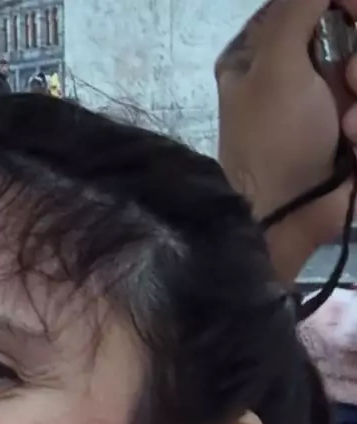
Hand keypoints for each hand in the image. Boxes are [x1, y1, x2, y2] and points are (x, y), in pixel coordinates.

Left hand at [216, 0, 356, 257]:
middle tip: (349, 79)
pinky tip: (353, 142)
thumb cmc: (274, 138)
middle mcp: (298, 66)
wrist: (289, 214)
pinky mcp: (352, 124)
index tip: (355, 12)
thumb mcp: (275, 65)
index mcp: (264, 47)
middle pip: (354, 33)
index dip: (346, 4)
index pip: (318, 2)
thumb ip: (296, 10)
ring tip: (349, 126)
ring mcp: (330, 96)